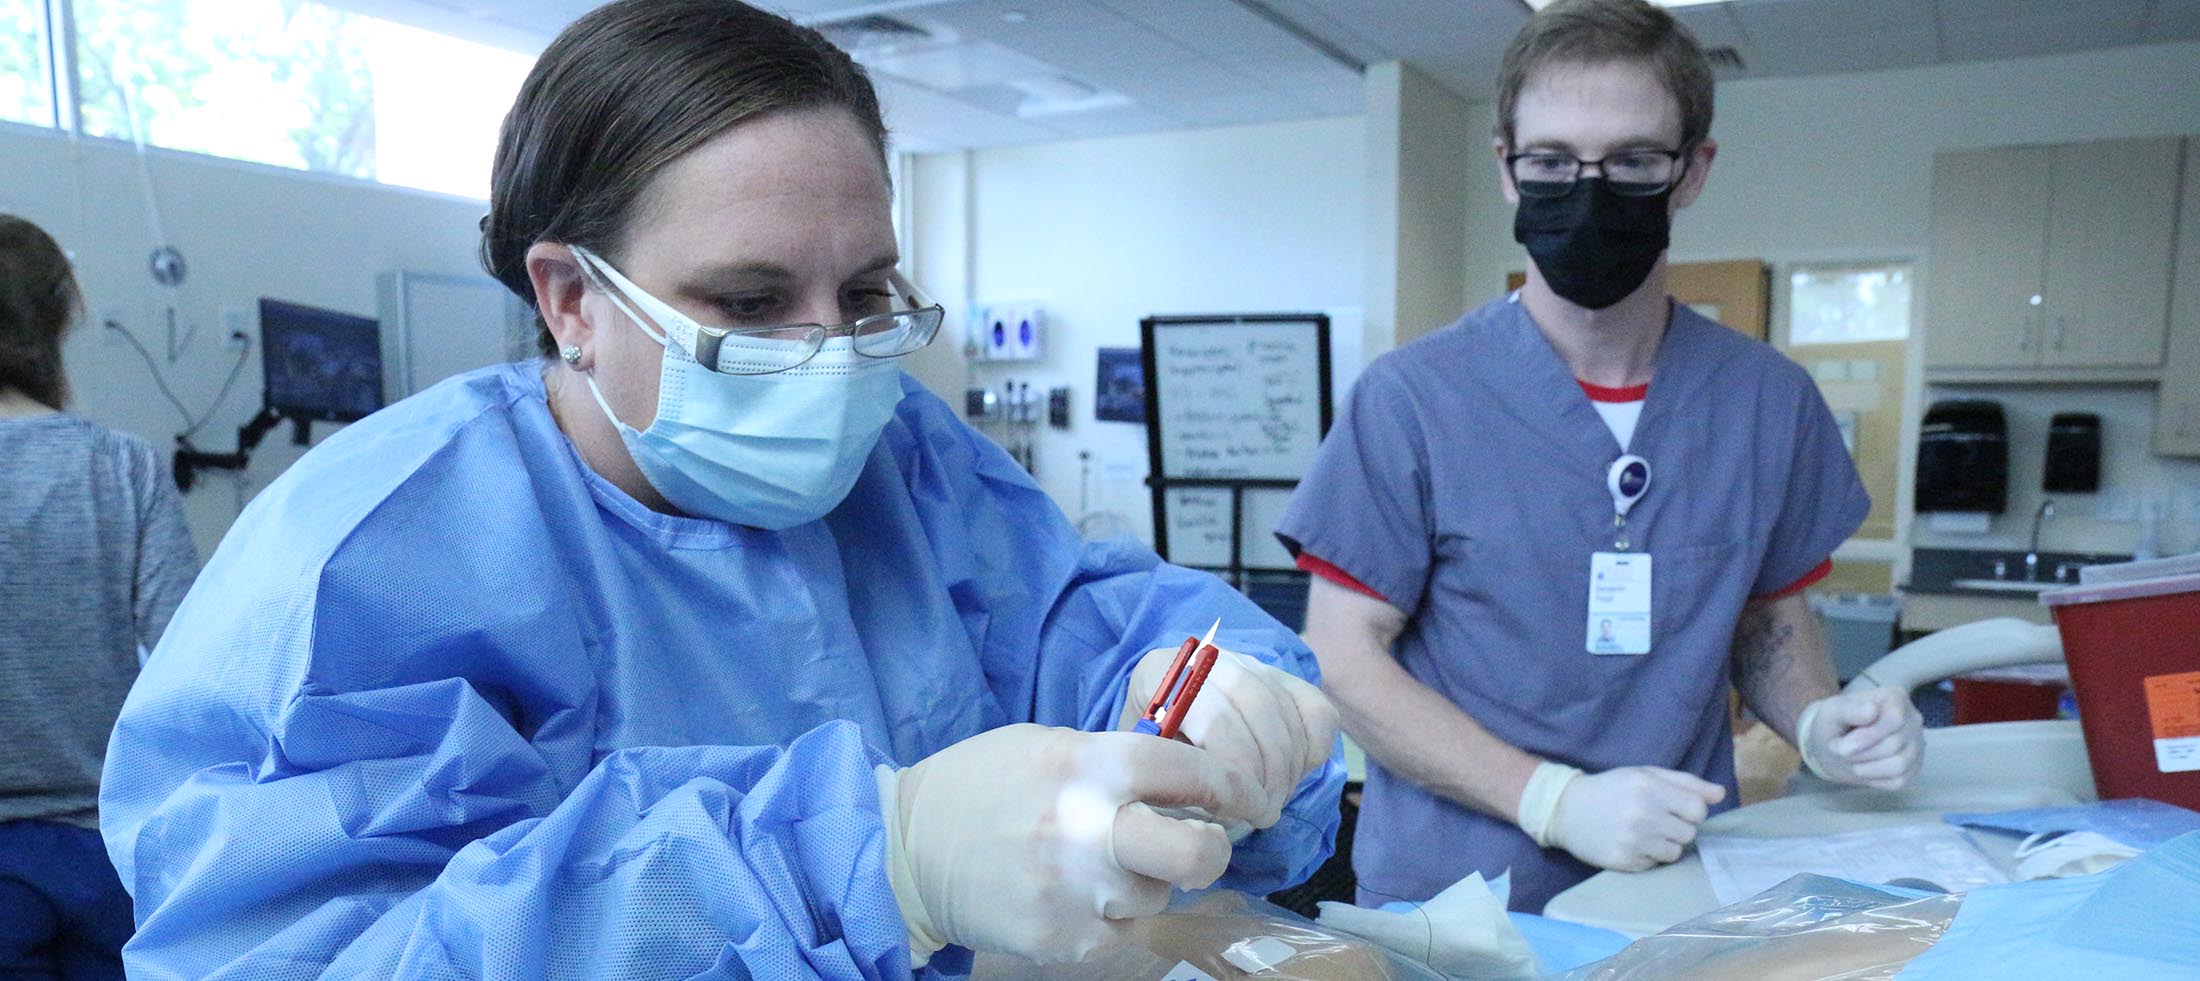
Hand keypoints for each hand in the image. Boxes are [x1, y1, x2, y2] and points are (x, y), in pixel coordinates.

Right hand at [874, 724, 1261, 963]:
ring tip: (1097, 864)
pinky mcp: (1061, 940)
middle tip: (1200, 844)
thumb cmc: (982, 787)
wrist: (905, 850)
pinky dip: (1110, 916)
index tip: (1245, 797)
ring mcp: (1074, 892)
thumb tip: (1189, 785)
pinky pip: (1121, 932)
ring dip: (1144, 882)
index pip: (1189, 771)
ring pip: (1157, 897)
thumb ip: (1116, 762)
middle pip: (1196, 854)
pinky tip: (1071, 894)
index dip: (1230, 784)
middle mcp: (1085, 829)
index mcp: (1085, 766)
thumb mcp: (1049, 747)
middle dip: (1212, 849)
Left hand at [1125, 645, 1339, 826]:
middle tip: (1261, 813)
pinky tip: (1291, 776)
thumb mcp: (1147, 771)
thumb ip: (1169, 778)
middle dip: (1267, 773)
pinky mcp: (1286, 679)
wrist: (1173, 738)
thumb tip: (1208, 803)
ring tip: (1271, 803)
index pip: (1213, 716)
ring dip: (1287, 769)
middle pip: (1257, 709)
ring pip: (1286, 712)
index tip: (1238, 812)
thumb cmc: (1154, 762)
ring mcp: (1251, 664)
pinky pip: (1316, 712)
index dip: (1234, 770)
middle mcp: (1209, 659)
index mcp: (1160, 672)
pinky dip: (1313, 750)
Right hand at [1537, 765, 1725, 871]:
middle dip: (1677, 827)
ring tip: (1643, 832)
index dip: (1691, 810)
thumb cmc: (1612, 789)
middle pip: (1689, 833)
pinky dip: (1647, 855)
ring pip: (1675, 852)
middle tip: (1655, 819)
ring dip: (1665, 844)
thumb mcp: (1645, 775)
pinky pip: (1655, 864)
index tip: (1675, 808)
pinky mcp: (1624, 862)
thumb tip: (1720, 794)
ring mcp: (1633, 841)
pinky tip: (1630, 843)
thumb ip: (1686, 782)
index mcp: (1649, 788)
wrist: (1566, 809)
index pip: (1698, 809)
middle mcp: (1642, 815)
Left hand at [1799, 687, 1923, 789]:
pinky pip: (1899, 780)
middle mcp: (1913, 718)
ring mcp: (1917, 744)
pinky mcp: (1914, 766)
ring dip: (1866, 767)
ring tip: (1852, 759)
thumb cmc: (1834, 723)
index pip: (1894, 720)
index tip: (1842, 743)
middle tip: (1842, 751)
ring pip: (1899, 765)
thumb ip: (1848, 710)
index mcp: (1896, 697)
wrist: (1835, 744)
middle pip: (1894, 745)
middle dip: (1860, 753)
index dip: (1866, 737)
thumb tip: (1871, 710)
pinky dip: (1875, 779)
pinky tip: (1864, 767)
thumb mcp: (1831, 712)